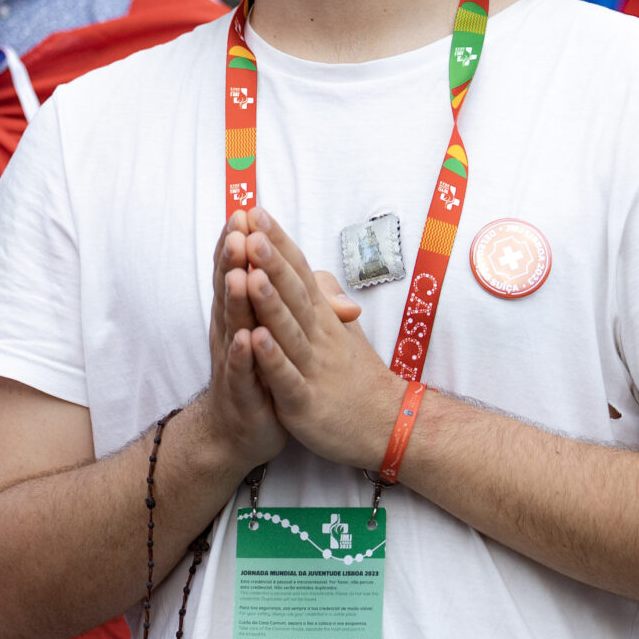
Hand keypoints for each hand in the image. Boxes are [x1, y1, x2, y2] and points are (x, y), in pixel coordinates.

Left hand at [243, 212, 400, 469]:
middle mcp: (319, 335)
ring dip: (269, 300)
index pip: (301, 272)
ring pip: (289, 330)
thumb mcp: (342, 329)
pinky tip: (257, 338)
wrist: (388, 425)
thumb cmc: (356, 373)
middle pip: (294, 293)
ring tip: (250, 271)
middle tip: (251, 228)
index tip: (257, 213)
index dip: (280, 243)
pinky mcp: (305, 402)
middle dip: (271, 261)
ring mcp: (313, 367)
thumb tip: (314, 270)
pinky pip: (287, 378)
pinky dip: (272, 358)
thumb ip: (326, 298)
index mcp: (323, 317)